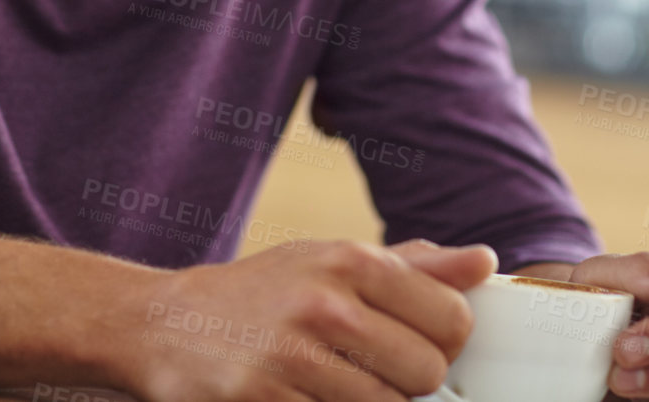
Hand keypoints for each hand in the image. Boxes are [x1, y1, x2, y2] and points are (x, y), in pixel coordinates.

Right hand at [127, 238, 496, 401]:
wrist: (163, 325)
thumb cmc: (261, 292)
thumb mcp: (329, 261)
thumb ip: (412, 266)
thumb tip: (485, 263)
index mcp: (349, 260)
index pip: (452, 318)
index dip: (442, 341)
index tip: (413, 342)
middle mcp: (324, 303)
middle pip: (426, 372)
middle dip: (406, 381)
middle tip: (368, 370)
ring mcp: (291, 356)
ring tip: (329, 383)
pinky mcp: (262, 399)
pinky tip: (299, 396)